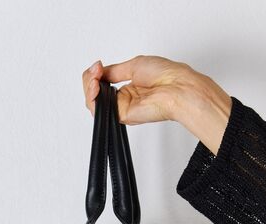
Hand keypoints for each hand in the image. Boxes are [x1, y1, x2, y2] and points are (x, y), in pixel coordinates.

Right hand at [82, 55, 231, 154]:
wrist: (176, 88)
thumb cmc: (165, 76)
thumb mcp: (133, 65)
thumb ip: (113, 71)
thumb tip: (99, 71)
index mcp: (129, 87)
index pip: (102, 83)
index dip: (95, 73)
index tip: (98, 65)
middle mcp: (124, 99)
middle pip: (94, 93)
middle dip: (89, 79)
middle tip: (96, 70)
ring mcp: (122, 108)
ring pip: (93, 102)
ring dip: (89, 87)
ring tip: (95, 77)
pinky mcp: (121, 116)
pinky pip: (98, 110)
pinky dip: (93, 97)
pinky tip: (96, 86)